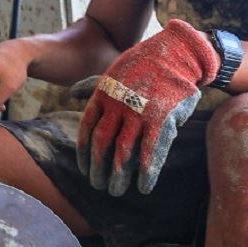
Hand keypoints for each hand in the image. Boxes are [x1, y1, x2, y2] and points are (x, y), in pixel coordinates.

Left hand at [77, 20, 219, 196]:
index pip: (86, 129)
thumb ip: (91, 86)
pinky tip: (144, 187)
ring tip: (115, 192)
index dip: (83, 153)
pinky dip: (147, 172)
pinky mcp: (162, 119)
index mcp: (102, 95)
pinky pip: (152, 152)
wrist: (177, 54)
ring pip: (124, 152)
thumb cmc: (143, 64)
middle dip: (98, 169)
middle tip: (97, 186)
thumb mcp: (112, 71)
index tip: (83, 170)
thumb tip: (70, 94)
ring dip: (119, 176)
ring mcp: (139, 113)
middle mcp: (118, 105)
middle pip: (102, 144)